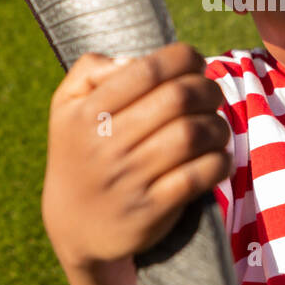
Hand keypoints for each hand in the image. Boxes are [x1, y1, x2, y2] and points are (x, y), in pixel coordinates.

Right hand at [40, 42, 232, 269]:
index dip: (184, 58)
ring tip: (216, 128)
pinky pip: (197, 177)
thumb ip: (90, 69)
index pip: (148, 70)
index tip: (195, 63)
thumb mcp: (65, 106)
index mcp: (87, 113)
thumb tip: (131, 60)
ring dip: (217, 126)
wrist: (73, 226)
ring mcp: (129, 179)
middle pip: (178, 98)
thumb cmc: (80, 152)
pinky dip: (219, 162)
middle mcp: (106, 144)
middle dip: (207, 89)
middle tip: (212, 95)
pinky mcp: (150, 210)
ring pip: (192, 135)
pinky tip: (219, 158)